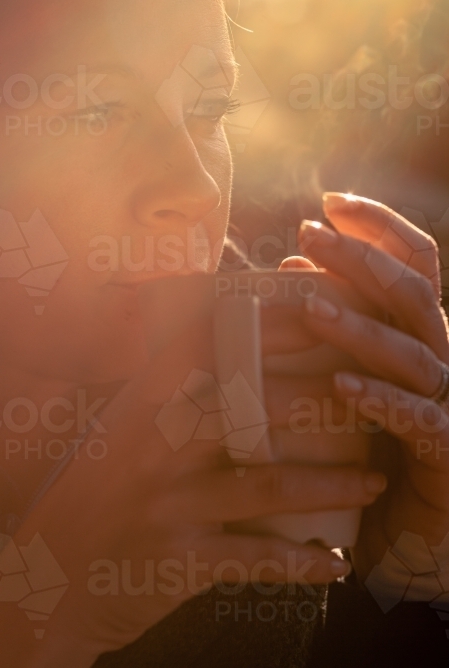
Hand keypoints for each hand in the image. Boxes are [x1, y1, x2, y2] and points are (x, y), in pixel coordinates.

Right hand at [0, 299, 383, 667]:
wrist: (39, 579)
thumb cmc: (90, 493)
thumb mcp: (113, 431)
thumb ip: (162, 395)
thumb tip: (223, 353)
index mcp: (138, 400)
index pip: (212, 346)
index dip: (270, 324)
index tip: (319, 310)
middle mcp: (153, 444)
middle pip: (254, 409)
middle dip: (322, 401)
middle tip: (368, 398)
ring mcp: (166, 502)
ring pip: (268, 485)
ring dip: (331, 483)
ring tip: (374, 481)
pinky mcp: (177, 560)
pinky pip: (255, 559)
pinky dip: (301, 563)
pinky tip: (336, 562)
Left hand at [298, 193, 448, 581]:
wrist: (404, 520)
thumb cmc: (369, 434)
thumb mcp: (347, 363)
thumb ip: (330, 314)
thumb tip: (288, 265)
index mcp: (418, 328)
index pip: (415, 259)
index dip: (380, 225)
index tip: (331, 201)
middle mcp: (439, 354)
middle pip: (410, 291)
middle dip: (360, 258)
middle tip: (307, 235)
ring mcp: (447, 401)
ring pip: (411, 351)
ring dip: (359, 326)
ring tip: (311, 308)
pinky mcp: (444, 451)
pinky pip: (418, 420)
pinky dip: (381, 400)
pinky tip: (342, 387)